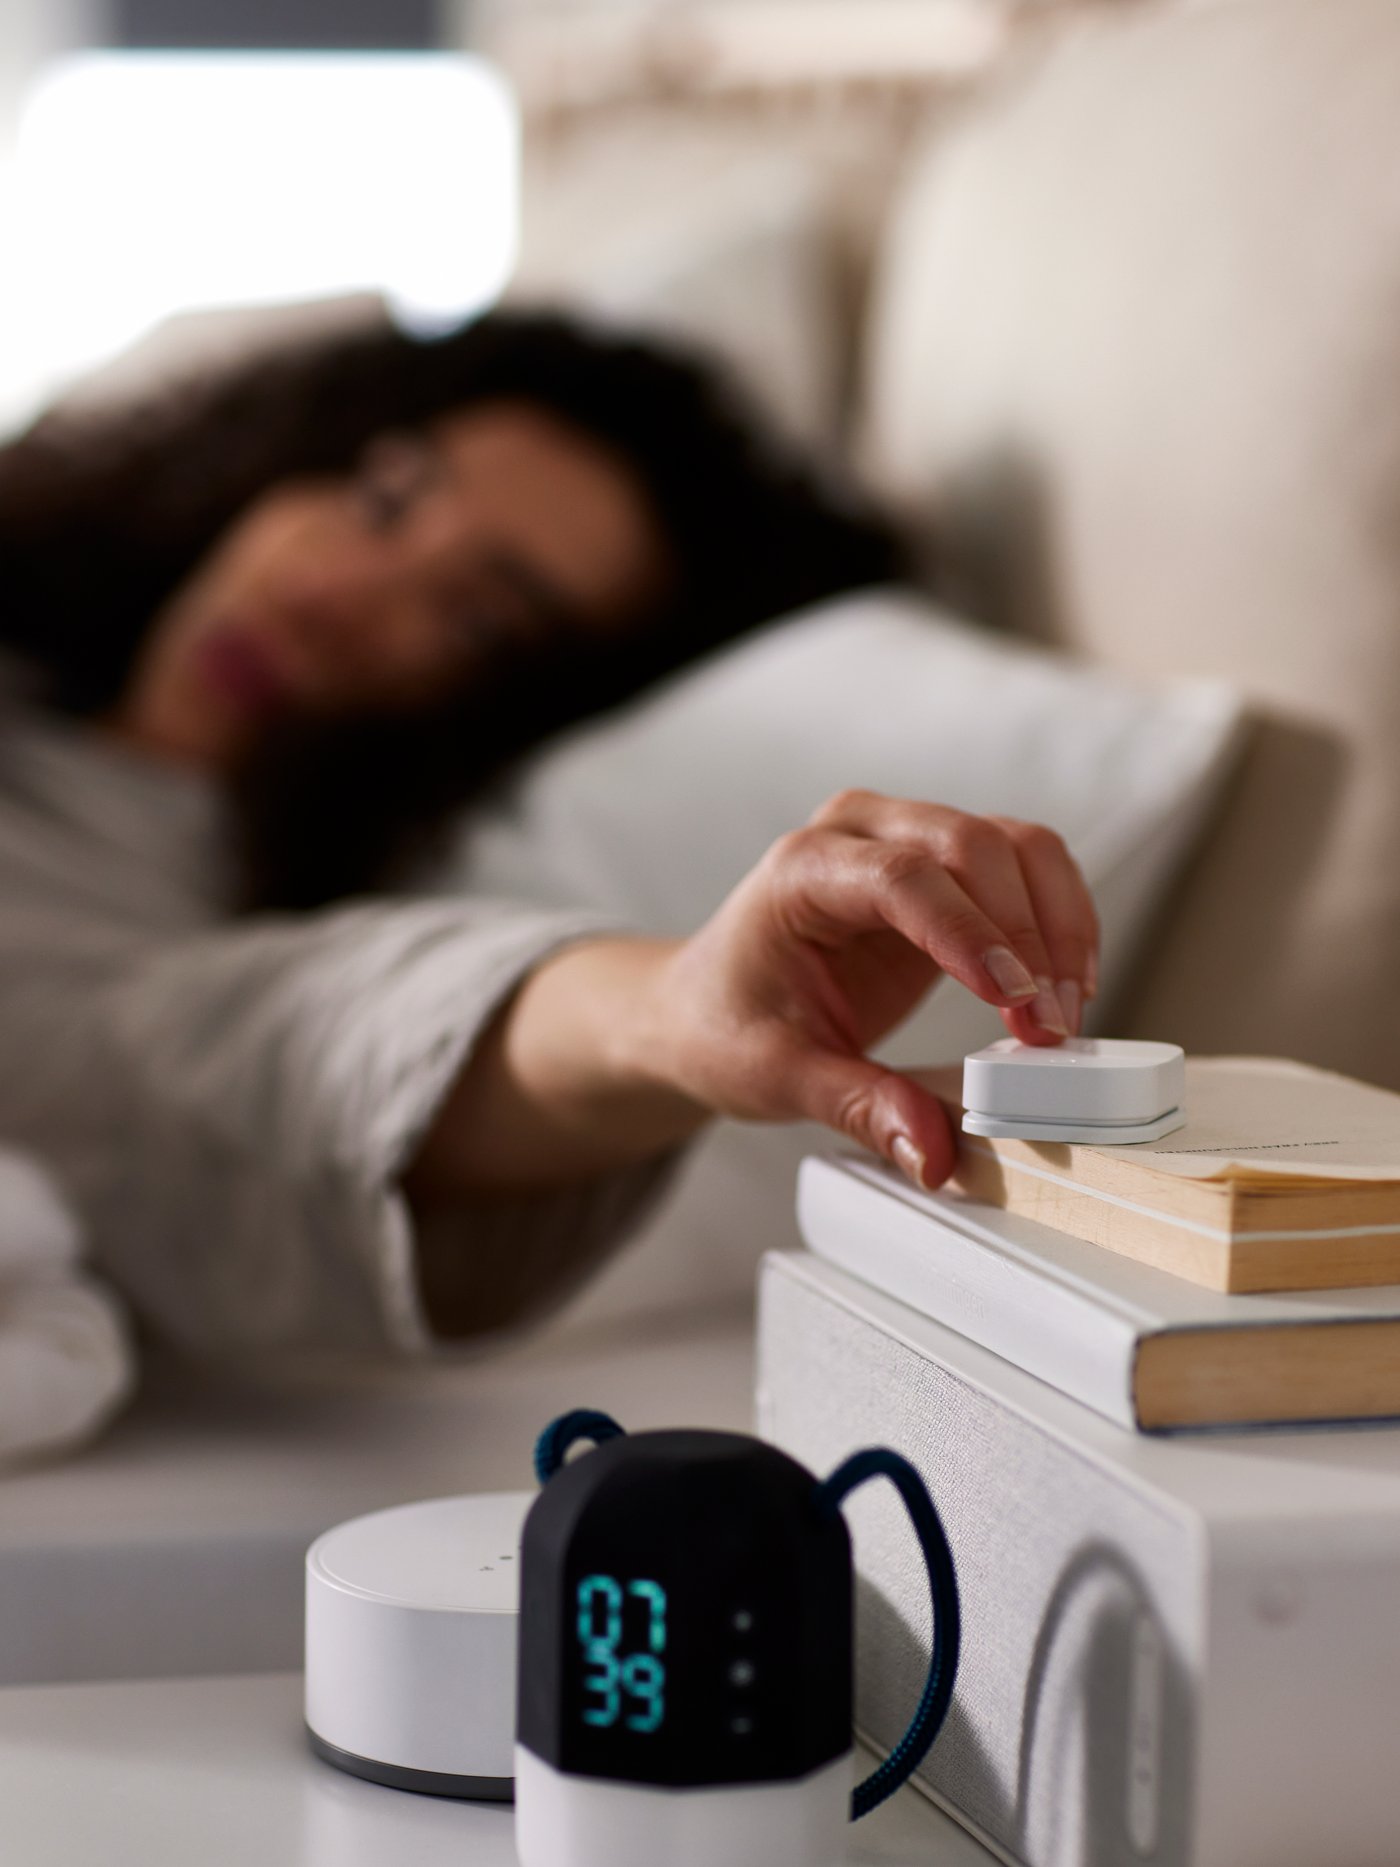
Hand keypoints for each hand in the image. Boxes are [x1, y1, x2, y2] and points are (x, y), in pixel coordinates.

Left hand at [643, 790, 1098, 1188]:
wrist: (704, 1007)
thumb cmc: (725, 1026)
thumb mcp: (777, 1076)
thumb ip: (858, 1108)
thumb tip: (933, 1151)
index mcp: (802, 870)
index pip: (901, 879)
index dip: (970, 935)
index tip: (1017, 1001)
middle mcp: (858, 834)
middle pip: (972, 846)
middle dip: (1028, 935)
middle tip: (1049, 1029)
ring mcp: (906, 840)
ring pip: (1015, 846)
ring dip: (1058, 924)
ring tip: (1065, 1012)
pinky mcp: (944, 869)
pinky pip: (1024, 868)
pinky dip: (1059, 919)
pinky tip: (1065, 984)